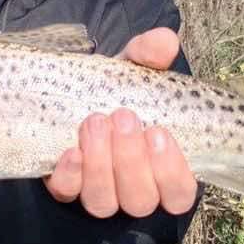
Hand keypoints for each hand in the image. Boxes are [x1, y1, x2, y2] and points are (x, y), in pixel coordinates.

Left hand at [44, 28, 197, 218]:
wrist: (69, 92)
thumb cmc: (114, 90)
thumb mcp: (133, 69)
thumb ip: (149, 55)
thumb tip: (165, 41)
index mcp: (160, 170)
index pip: (179, 194)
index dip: (172, 172)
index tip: (158, 132)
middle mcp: (132, 189)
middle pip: (140, 200)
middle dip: (131, 160)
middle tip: (123, 117)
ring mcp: (97, 192)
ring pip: (104, 202)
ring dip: (101, 165)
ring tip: (95, 122)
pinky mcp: (64, 187)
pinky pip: (66, 194)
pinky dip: (69, 175)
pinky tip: (70, 151)